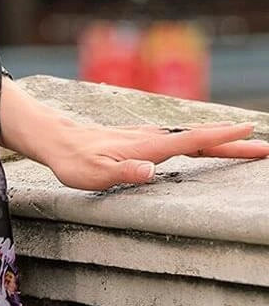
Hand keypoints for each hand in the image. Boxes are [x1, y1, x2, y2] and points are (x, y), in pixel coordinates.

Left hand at [0, 76, 268, 189]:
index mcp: (149, 147)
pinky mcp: (142, 138)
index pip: (193, 140)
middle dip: (233, 140)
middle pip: (201, 137)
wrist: (57, 140)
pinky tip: (204, 142)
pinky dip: (200, 138)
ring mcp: (147, 136)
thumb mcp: (94, 174)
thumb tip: (151, 172)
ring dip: (220, 138)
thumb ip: (124, 173)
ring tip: (245, 142)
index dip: (222, 137)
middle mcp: (152, 138)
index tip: (251, 131)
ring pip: (191, 136)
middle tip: (264, 146)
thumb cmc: (74, 162)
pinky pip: (179, 138)